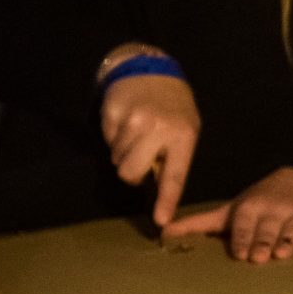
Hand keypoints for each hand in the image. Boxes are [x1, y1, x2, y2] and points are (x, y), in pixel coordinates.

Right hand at [99, 70, 200, 225]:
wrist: (150, 72)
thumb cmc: (173, 108)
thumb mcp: (186, 129)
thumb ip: (174, 157)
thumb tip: (157, 189)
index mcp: (183, 136)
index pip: (175, 175)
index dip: (166, 200)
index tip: (161, 221)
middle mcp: (159, 129)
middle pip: (130, 173)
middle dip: (131, 172)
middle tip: (140, 156)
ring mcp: (134, 120)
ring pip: (116, 159)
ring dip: (123, 151)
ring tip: (136, 132)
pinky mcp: (112, 113)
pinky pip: (106, 141)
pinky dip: (114, 136)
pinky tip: (125, 121)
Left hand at [162, 166, 292, 261]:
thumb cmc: (258, 203)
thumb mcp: (230, 210)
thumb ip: (198, 223)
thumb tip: (161, 233)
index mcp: (252, 208)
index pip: (245, 224)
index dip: (243, 238)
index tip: (240, 253)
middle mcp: (275, 209)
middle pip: (270, 228)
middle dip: (265, 241)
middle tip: (260, 257)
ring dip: (292, 239)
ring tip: (286, 253)